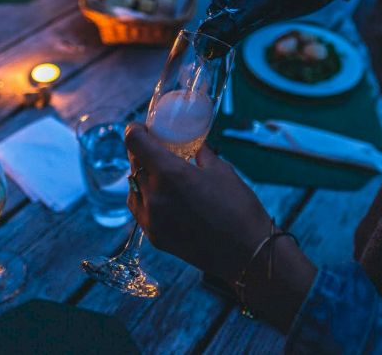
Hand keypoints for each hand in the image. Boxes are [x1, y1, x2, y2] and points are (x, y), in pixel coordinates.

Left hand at [125, 123, 315, 330]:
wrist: (248, 253)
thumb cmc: (238, 207)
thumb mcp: (220, 169)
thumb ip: (198, 153)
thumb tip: (191, 144)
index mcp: (170, 173)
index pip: (134, 142)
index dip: (134, 130)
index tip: (140, 128)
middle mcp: (154, 195)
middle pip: (134, 163)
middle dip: (141, 152)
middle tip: (155, 148)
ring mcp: (151, 219)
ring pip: (133, 186)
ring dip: (142, 175)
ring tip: (160, 174)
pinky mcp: (154, 236)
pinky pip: (139, 209)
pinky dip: (145, 197)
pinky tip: (162, 195)